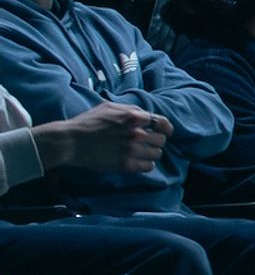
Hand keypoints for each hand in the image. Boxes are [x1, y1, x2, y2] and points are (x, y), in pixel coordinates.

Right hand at [30, 103, 170, 174]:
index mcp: (134, 117)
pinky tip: (140, 162)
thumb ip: (130, 110)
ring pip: (157, 154)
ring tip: (144, 153)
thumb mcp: (109, 107)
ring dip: (152, 153)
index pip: (162, 123)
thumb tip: (144, 115)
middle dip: (156, 141)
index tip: (164, 132)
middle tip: (149, 143)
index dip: (164, 128)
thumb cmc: (87, 122)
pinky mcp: (125, 164)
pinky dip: (146, 165)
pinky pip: (148, 167)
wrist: (69, 141)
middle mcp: (136, 133)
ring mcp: (132, 150)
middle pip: (161, 140)